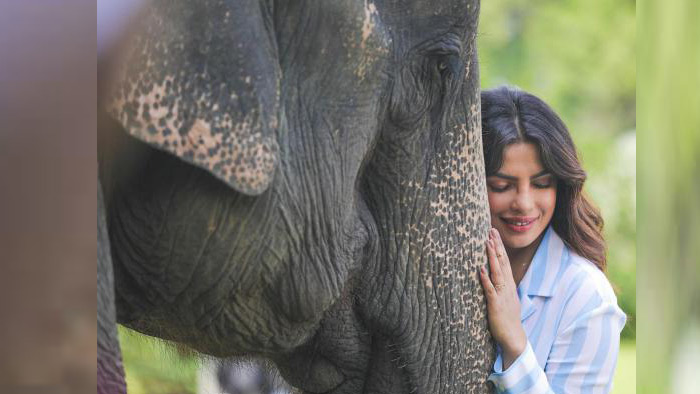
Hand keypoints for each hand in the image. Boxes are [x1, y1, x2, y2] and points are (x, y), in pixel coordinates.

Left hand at [479, 228, 526, 369]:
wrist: (513, 336)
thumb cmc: (507, 317)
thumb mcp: (505, 297)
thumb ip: (500, 285)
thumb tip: (492, 274)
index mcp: (509, 284)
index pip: (504, 261)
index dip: (499, 247)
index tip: (493, 233)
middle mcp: (507, 286)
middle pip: (502, 262)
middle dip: (496, 246)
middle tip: (491, 230)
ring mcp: (502, 294)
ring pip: (497, 272)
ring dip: (492, 257)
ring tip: (487, 243)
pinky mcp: (495, 304)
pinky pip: (490, 289)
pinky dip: (485, 278)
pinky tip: (480, 269)